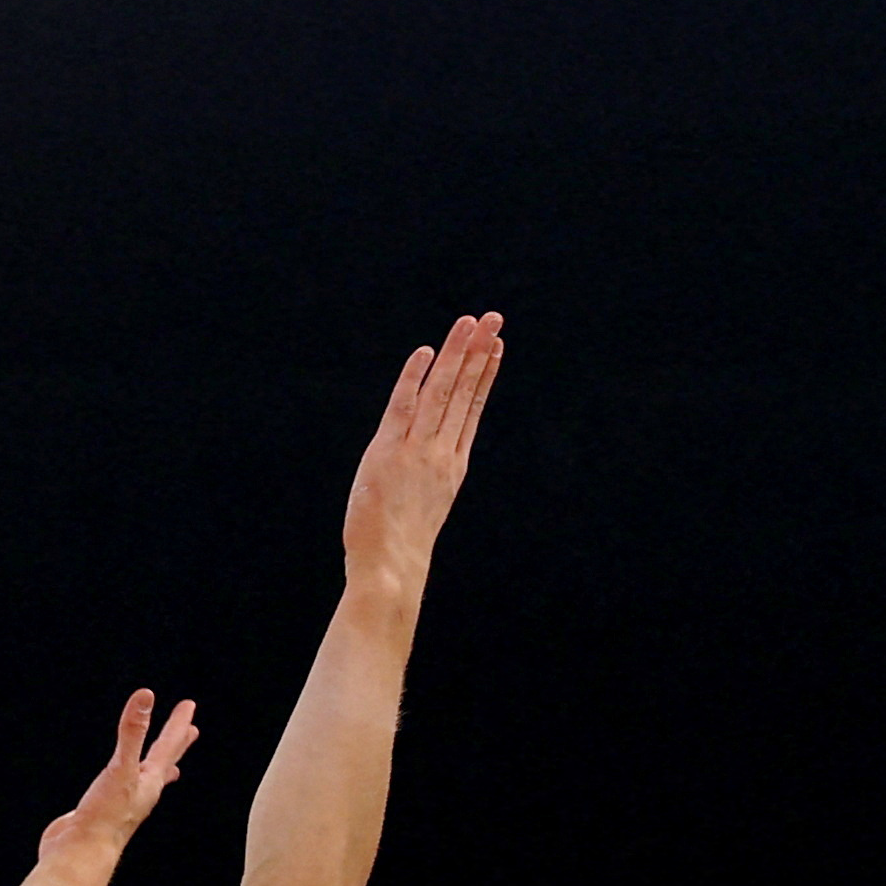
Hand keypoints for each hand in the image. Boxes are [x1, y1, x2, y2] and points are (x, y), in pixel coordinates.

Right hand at [35, 687, 198, 867]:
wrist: (80, 855)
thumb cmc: (104, 817)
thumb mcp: (121, 768)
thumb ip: (132, 732)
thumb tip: (145, 697)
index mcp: (149, 782)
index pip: (168, 746)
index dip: (177, 724)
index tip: (188, 706)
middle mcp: (141, 793)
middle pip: (165, 764)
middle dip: (176, 746)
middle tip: (190, 732)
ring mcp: (123, 805)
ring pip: (146, 781)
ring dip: (158, 768)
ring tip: (166, 765)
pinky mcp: (103, 813)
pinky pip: (120, 791)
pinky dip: (126, 783)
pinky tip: (117, 787)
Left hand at [341, 310, 504, 589]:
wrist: (391, 568)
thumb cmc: (400, 547)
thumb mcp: (424, 505)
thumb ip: (428, 477)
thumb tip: (425, 463)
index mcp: (453, 464)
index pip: (471, 408)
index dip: (484, 374)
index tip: (495, 346)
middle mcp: (441, 451)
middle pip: (463, 392)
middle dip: (478, 352)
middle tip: (493, 318)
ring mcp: (418, 451)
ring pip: (441, 392)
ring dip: (456, 354)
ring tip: (470, 322)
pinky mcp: (389, 453)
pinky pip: (404, 407)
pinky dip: (415, 378)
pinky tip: (426, 352)